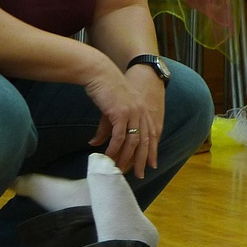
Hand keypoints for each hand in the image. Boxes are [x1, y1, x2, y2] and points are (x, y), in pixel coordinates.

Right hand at [85, 62, 164, 177]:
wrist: (99, 72)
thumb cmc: (104, 89)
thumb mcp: (109, 110)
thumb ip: (105, 128)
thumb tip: (95, 143)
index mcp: (143, 111)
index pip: (151, 135)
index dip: (151, 151)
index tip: (151, 165)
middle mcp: (142, 113)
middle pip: (145, 142)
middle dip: (142, 160)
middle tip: (139, 175)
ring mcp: (133, 114)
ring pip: (132, 142)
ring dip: (126, 158)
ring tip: (119, 169)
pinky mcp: (121, 113)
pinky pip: (119, 137)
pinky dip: (114, 148)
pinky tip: (108, 157)